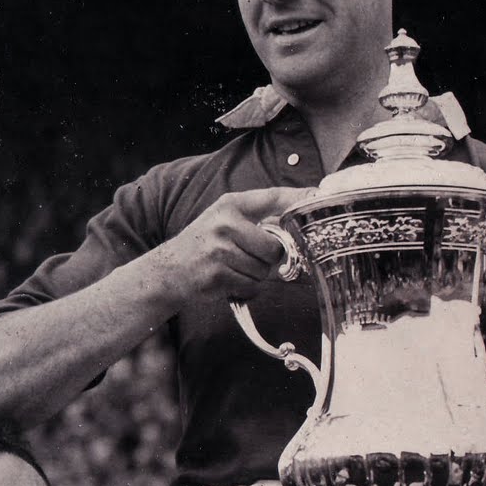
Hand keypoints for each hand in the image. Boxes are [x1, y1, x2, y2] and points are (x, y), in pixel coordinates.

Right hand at [153, 187, 305, 302]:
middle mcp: (225, 222)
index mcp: (231, 205)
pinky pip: (250, 286)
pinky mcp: (216, 274)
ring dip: (254, 276)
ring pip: (263, 271)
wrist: (169, 271)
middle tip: (249, 258)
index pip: (273, 198)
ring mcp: (219, 249)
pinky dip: (244, 289)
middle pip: (275, 247)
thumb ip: (257, 221)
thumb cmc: (204, 246)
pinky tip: (227, 280)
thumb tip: (297, 231)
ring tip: (233, 268)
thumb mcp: (225, 221)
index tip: (317, 196)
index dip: (297, 199)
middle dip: (268, 260)